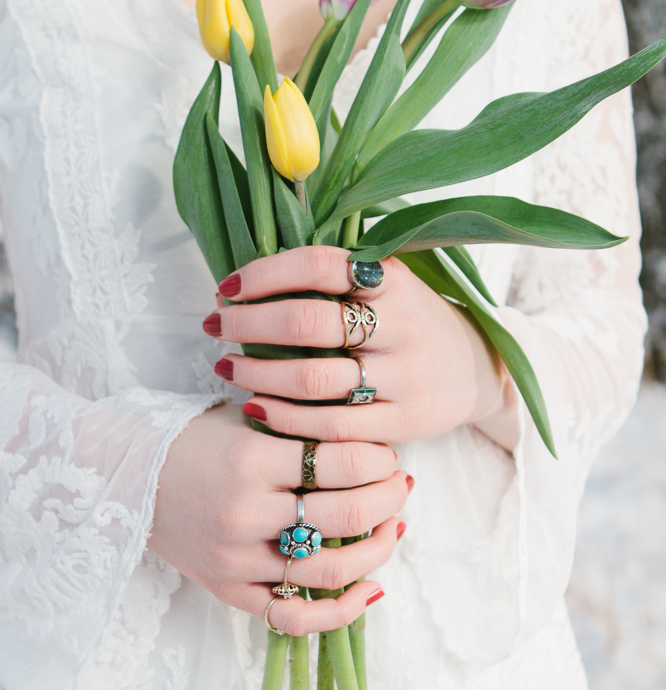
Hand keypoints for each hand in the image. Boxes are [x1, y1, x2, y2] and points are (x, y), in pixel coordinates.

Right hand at [147, 404, 411, 634]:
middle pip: (348, 514)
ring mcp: (238, 559)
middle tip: (401, 484)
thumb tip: (375, 445)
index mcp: (252, 461)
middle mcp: (246, 513)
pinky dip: (340, 611)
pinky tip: (371, 589)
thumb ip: (304, 430)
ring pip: (331, 569)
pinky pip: (294, 616)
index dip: (380, 458)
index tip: (386, 454)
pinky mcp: (230, 590)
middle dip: (390, 496)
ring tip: (393, 526)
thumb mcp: (248, 421)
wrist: (130, 477)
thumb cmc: (198, 442)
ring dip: (378, 548)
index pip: (344, 461)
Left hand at [207, 246, 518, 449]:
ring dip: (256, 373)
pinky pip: (330, 425)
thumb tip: (252, 270)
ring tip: (227, 366)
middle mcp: (402, 325)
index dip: (264, 273)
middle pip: (307, 323)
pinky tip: (254, 407)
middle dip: (248, 323)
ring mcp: (403, 377)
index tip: (226, 287)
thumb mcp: (390, 284)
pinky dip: (283, 418)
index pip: (318, 264)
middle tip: (215, 326)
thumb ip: (337, 275)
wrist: (473, 371)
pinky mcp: (401, 423)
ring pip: (313, 380)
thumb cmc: (410, 323)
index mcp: (393, 280)